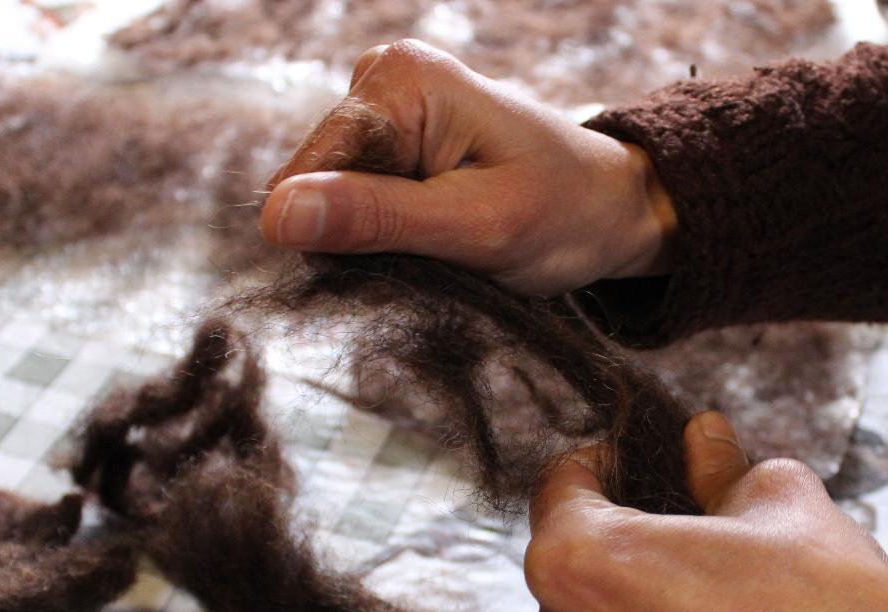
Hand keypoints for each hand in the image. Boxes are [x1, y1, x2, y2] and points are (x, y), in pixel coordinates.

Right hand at [259, 39, 676, 294]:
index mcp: (401, 80)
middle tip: (435, 256)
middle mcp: (382, 77)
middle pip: (317, 182)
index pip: (311, 173)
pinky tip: (431, 238)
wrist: (614, 209)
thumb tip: (274, 217)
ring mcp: (385, 107)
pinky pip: (356, 197)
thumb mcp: (474, 228)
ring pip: (332, 196)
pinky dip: (387, 231)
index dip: (341, 234)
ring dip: (376, 237)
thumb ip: (376, 219)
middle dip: (362, 235)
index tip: (409, 259)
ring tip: (440, 247)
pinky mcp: (392, 140)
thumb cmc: (564, 216)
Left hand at [523, 412, 887, 611]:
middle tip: (685, 514)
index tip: (644, 457)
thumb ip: (720, 467)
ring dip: (628, 588)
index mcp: (577, 559)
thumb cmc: (828, 607)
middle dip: (617, 526)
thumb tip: (701, 436)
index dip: (606, 459)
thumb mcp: (778, 498)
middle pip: (566, 552)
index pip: (559, 484)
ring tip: (704, 575)